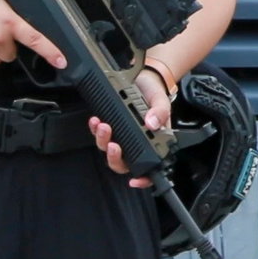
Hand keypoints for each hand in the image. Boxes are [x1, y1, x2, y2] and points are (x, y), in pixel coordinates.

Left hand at [87, 64, 171, 184]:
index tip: (135, 181)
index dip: (143, 179)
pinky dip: (95, 129)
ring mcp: (122, 136)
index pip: (149, 168)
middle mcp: (137, 144)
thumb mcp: (161, 101)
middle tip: (114, 145)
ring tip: (103, 126)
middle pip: (123, 163)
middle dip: (114, 157)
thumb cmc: (155, 93)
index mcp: (153, 143)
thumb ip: (160, 112)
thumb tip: (152, 123)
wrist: (144, 77)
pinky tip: (96, 121)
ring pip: (109, 149)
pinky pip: (100, 134)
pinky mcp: (111, 125)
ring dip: (103, 141)